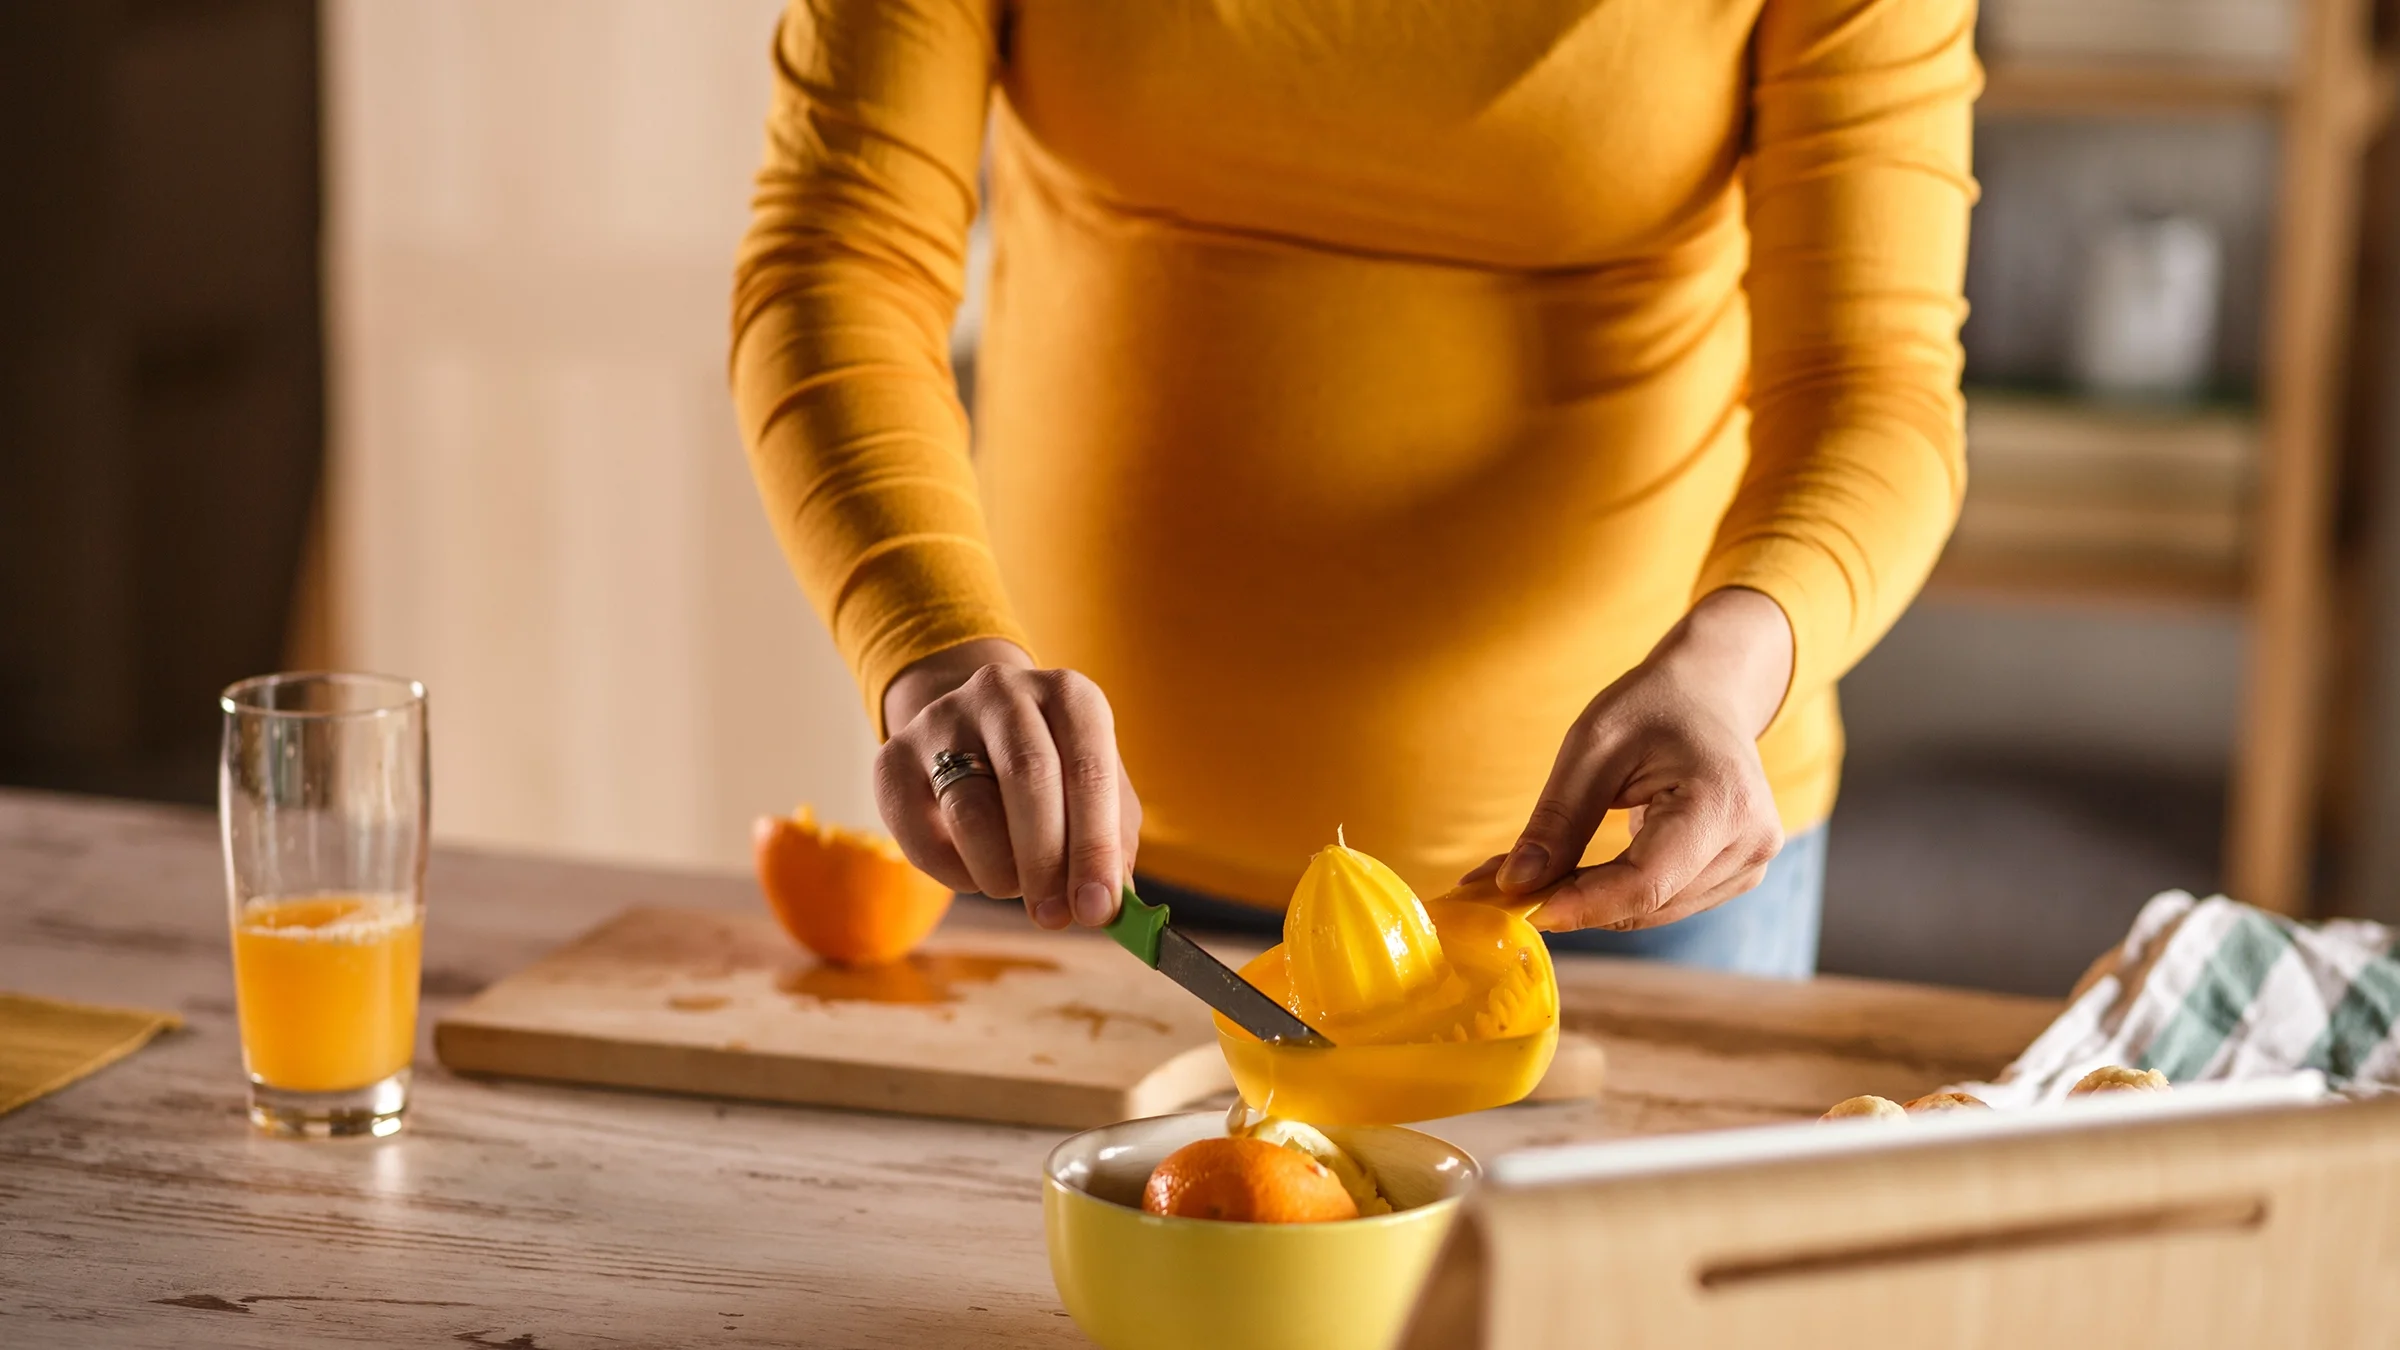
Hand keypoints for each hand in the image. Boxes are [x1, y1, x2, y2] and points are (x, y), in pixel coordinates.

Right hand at [875, 639, 1141, 931]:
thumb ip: (1112, 842)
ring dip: (999, 870)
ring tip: (1014, 887)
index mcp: (1068, 695)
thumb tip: (1111, 904)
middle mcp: (1004, 692)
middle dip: (1046, 861)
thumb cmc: (1055, 773)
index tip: (1098, 909)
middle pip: (1028, 777)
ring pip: (970, 810)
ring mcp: (942, 718)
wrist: (973, 731)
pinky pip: (920, 833)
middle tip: (1055, 916)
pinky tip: (975, 874)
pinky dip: (954, 874)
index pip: (1088, 768)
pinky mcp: (892, 757)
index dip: (1095, 846)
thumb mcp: (1098, 793)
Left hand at [1466, 588, 1793, 932]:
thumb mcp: (1592, 744)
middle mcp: (1751, 843)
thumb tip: (1516, 883)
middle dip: (1575, 901)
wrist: (1709, 692)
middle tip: (1506, 890)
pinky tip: (1582, 876)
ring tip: (1539, 877)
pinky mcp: (1738, 874)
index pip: (1647, 881)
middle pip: (1648, 903)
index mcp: (1724, 803)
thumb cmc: (1652, 705)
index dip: (1583, 904)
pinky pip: (1665, 902)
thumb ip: (1557, 818)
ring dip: (1591, 903)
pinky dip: (1617, 896)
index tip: (1523, 908)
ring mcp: (1750, 864)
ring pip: (1653, 912)